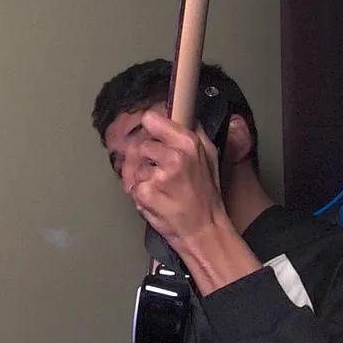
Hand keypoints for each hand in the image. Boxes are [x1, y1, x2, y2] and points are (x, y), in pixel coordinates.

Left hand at [127, 109, 230, 249]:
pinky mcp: (145, 193)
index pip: (151, 119)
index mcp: (188, 143)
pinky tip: (157, 200)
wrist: (204, 230)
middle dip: (147, 160)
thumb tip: (181, 112)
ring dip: (144, 179)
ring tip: (163, 190)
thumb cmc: (206, 196)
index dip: (150, 129)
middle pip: (140, 145)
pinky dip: (140, 195)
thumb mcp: (210, 156)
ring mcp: (158, 176)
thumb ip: (194, 132)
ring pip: (135, 167)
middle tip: (161, 173)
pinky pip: (132, 187)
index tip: (153, 136)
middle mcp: (173, 156)